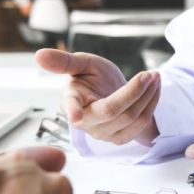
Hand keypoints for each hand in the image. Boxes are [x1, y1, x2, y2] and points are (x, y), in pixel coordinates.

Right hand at [35, 49, 160, 145]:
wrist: (112, 94)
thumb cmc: (94, 79)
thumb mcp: (82, 64)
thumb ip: (64, 61)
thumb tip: (38, 55)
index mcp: (71, 101)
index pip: (72, 108)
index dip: (72, 111)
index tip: (75, 115)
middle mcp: (86, 122)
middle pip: (112, 111)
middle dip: (134, 91)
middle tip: (149, 73)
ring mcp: (103, 134)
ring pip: (131, 117)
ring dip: (147, 95)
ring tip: (154, 76)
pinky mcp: (120, 139)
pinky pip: (141, 123)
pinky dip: (152, 103)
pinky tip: (154, 88)